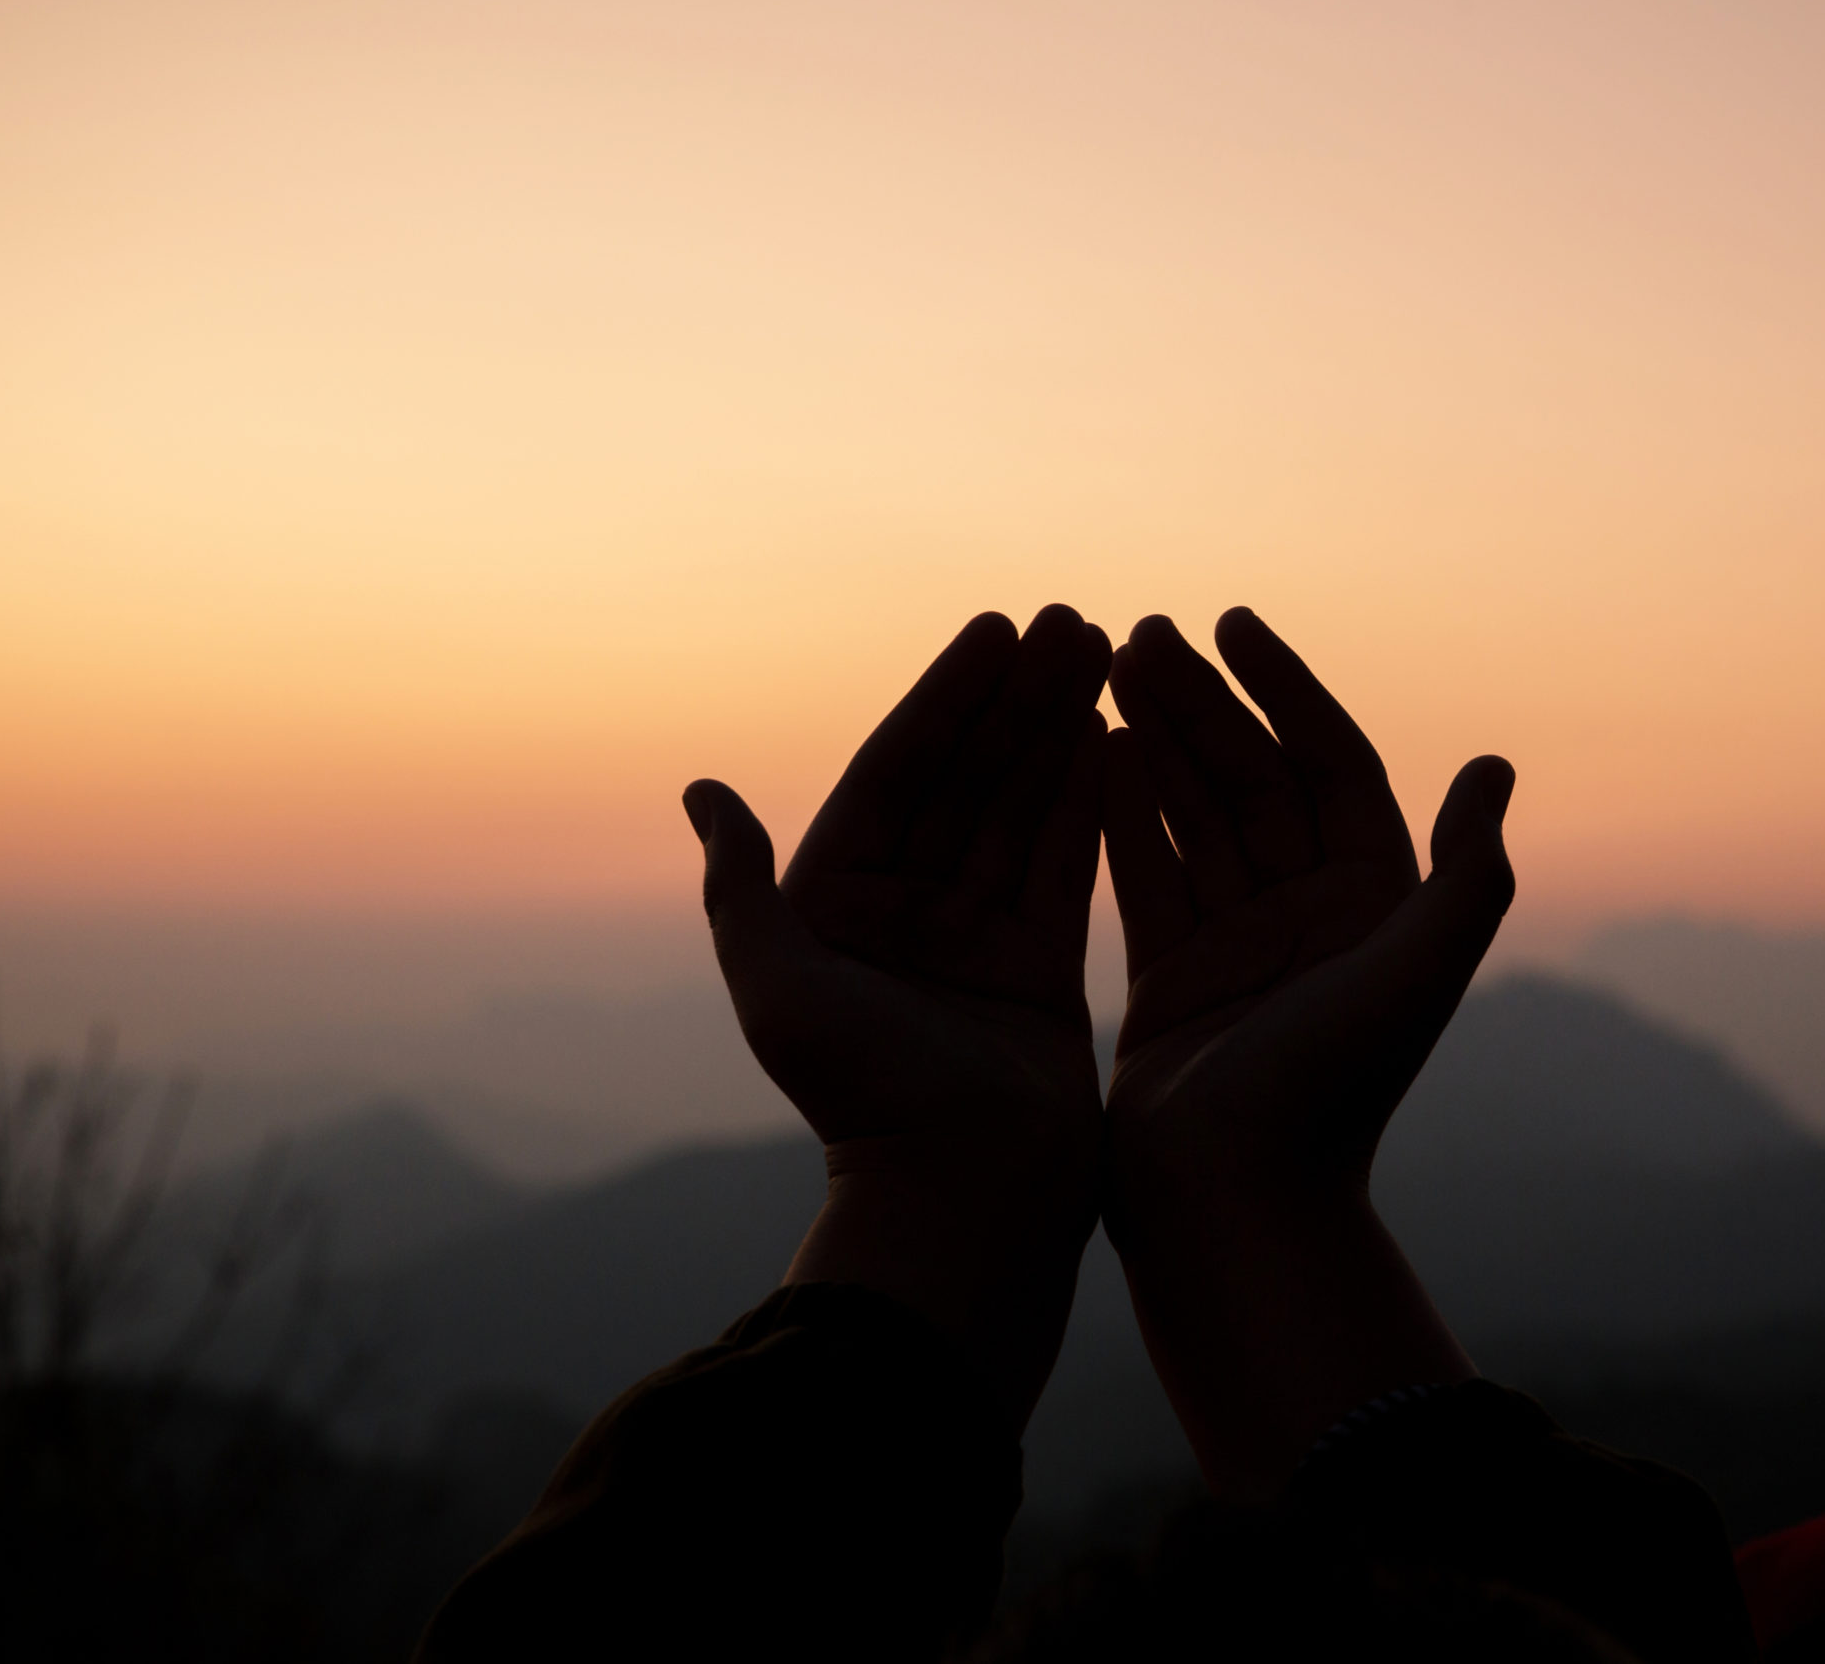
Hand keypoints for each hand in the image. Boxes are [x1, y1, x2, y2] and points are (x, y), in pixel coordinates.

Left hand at [683, 605, 1111, 1422]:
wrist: (960, 1202)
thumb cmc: (861, 1097)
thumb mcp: (778, 986)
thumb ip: (744, 888)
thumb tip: (702, 792)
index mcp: (837, 907)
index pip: (897, 774)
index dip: (946, 699)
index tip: (994, 631)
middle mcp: (905, 915)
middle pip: (968, 780)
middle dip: (1018, 699)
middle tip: (1073, 621)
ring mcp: (976, 942)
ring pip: (1024, 812)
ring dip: (1062, 732)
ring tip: (1110, 652)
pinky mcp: (1041, 973)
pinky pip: (1070, 869)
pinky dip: (1093, 804)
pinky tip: (1121, 737)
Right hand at [1101, 608, 1514, 1496]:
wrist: (1240, 1212)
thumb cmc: (1331, 1095)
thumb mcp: (1414, 976)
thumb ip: (1466, 876)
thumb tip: (1494, 766)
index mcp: (1375, 906)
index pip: (1331, 766)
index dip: (1286, 688)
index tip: (1232, 622)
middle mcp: (1311, 920)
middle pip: (1254, 780)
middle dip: (1202, 703)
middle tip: (1141, 631)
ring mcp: (1239, 949)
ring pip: (1194, 818)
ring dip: (1156, 742)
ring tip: (1104, 669)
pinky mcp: (1173, 983)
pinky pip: (1144, 875)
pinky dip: (1119, 814)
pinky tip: (1087, 751)